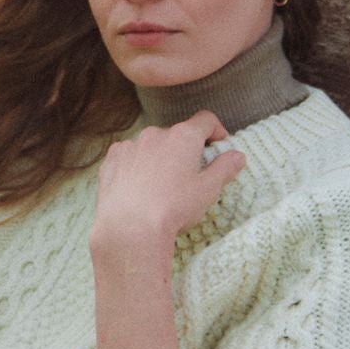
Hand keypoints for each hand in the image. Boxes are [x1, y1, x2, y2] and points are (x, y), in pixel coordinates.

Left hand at [91, 113, 244, 258]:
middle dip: (185, 150)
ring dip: (159, 158)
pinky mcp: (112, 159)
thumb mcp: (208, 190)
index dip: (215, 130)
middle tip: (189, 176)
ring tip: (160, 187)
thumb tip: (237, 156)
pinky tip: (138, 189)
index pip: (206, 120)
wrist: (130, 228)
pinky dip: (136, 166)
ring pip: (151, 146)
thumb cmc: (173, 208)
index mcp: (184, 137)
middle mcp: (156, 133)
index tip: (218, 144)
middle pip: (177, 135)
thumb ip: (224, 169)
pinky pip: (129, 156)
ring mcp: (131, 144)